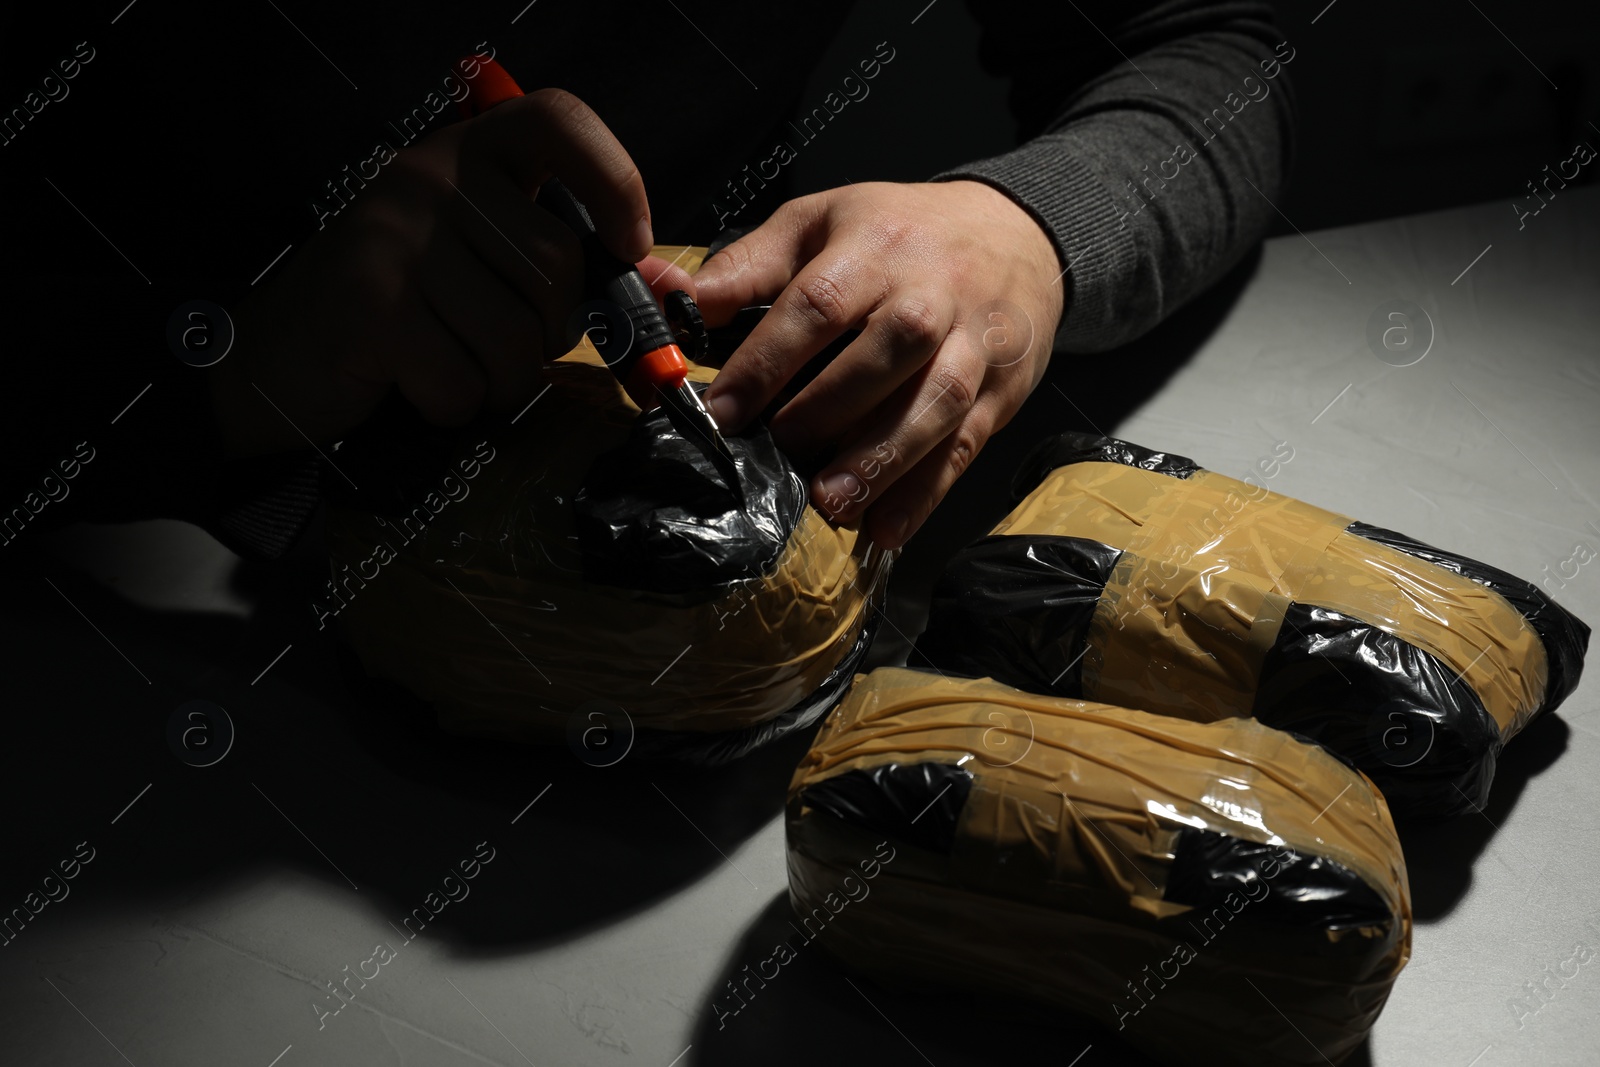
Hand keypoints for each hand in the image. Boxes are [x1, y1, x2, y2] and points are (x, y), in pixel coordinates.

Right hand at [209, 89, 693, 455]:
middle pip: (557, 266)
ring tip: (455, 368)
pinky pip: (464, 380)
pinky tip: (413, 385)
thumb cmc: (394, 312)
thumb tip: (657, 284)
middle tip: (501, 346)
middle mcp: (427, 179)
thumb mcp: (472, 261)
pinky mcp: (371, 305)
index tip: (629, 244)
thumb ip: (552, 259)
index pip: (558, 121)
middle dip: (548, 334)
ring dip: (501, 381)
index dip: (615, 180)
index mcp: (463, 156)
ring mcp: (395, 239)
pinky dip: (453, 405)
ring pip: (517, 336)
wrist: (268, 358)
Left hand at [691, 180, 1064, 549]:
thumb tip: (677, 298)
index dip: (769, 360)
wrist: (1016, 233)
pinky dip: (927, 491)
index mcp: (876, 249)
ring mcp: (974, 345)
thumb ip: (749, 265)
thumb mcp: (822, 222)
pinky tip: (886, 528)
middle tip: (779, 452)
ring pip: (935, 402)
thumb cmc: (900, 233)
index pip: (820, 304)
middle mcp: (932, 294)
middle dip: (829, 410)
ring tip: (832, 502)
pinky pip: (965, 445)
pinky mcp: (1000, 392)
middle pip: (887, 352)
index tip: (727, 411)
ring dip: (884, 459)